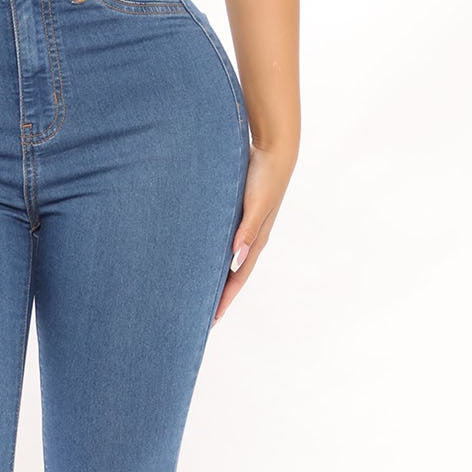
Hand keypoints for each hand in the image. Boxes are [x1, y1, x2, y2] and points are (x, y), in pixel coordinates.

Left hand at [212, 142, 294, 326]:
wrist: (274, 150)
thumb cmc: (265, 177)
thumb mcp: (256, 205)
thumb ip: (247, 231)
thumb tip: (235, 261)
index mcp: (255, 241)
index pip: (237, 278)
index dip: (224, 300)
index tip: (210, 321)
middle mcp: (250, 238)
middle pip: (232, 274)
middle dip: (219, 295)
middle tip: (200, 315)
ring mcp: (244, 226)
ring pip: (227, 259)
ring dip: (215, 275)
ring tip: (197, 290)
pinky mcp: (238, 213)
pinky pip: (223, 240)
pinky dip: (213, 253)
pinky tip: (201, 254)